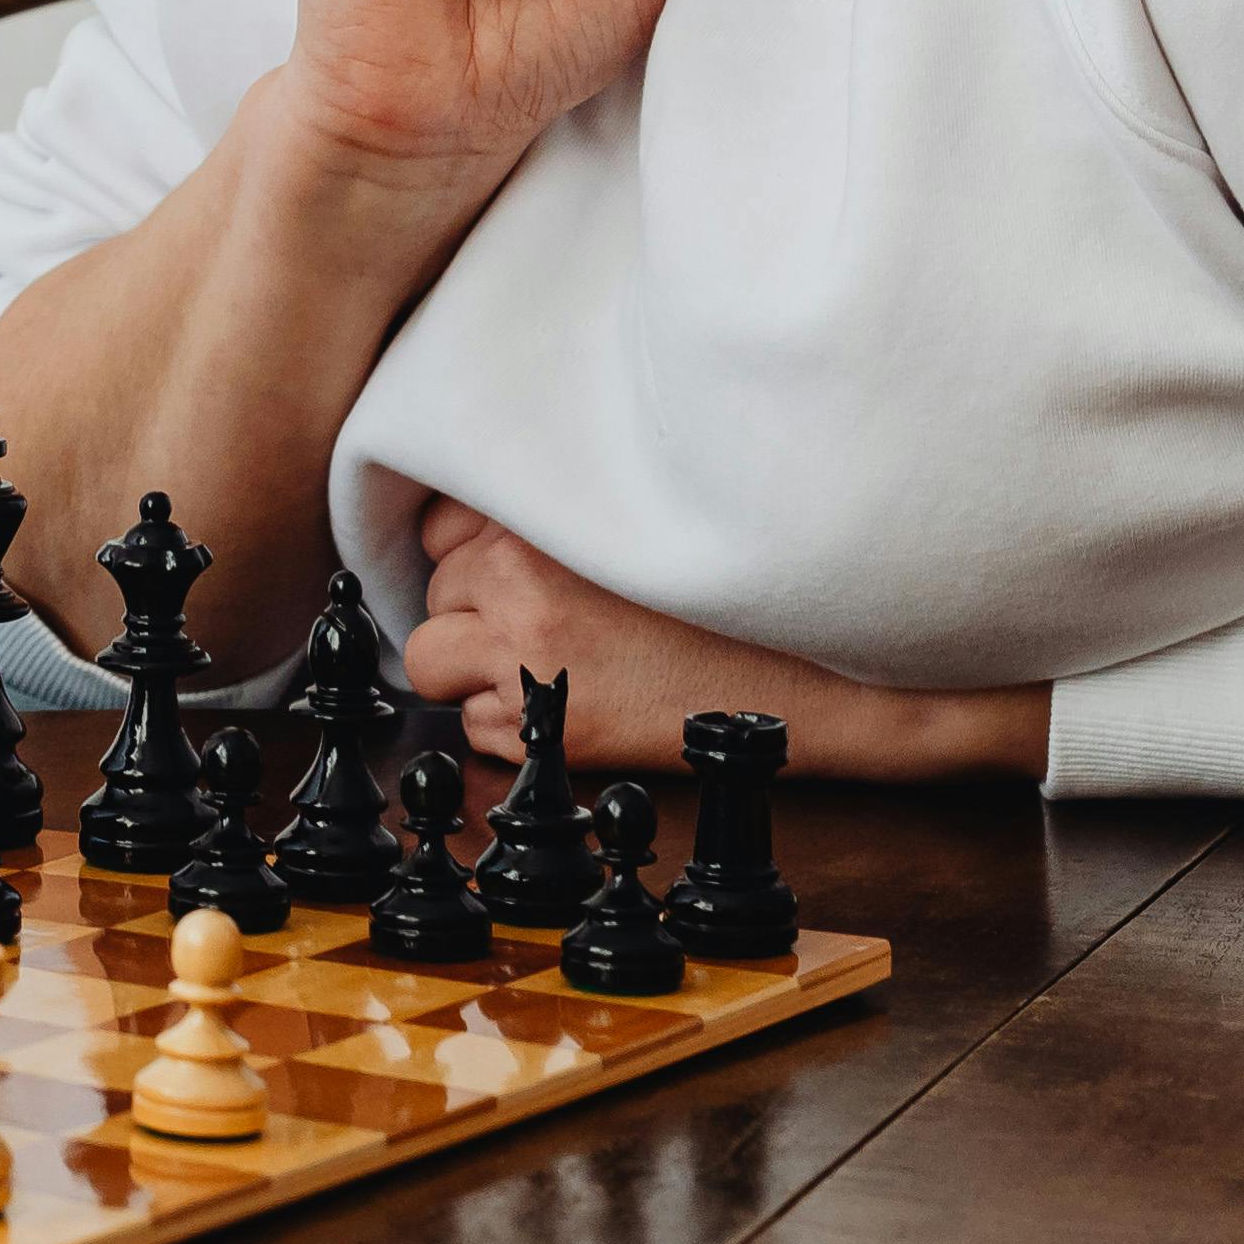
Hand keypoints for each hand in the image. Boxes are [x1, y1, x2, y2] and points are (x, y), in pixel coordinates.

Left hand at [400, 491, 1043, 787]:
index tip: (506, 573)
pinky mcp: (543, 729)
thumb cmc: (737, 599)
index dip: (470, 552)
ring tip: (549, 672)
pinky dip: (509, 729)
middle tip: (548, 629)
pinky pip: (476, 729)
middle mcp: (519, 577)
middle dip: (472, 612)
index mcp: (546, 515)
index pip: (439, 523)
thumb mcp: (639, 524)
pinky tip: (576, 712)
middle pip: (433, 593)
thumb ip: (557, 517)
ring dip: (472, 671)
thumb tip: (463, 527)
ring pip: (430, 662)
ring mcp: (524, 655)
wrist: (813, 683)